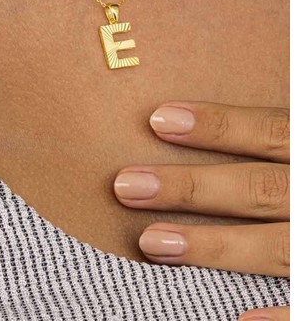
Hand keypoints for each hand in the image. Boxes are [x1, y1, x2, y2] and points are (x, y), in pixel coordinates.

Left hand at [114, 102, 289, 320]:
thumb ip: (284, 131)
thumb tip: (249, 111)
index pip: (269, 131)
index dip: (216, 125)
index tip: (158, 120)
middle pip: (258, 187)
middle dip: (192, 188)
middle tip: (127, 185)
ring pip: (275, 246)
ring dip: (213, 248)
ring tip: (151, 243)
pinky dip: (280, 315)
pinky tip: (237, 318)